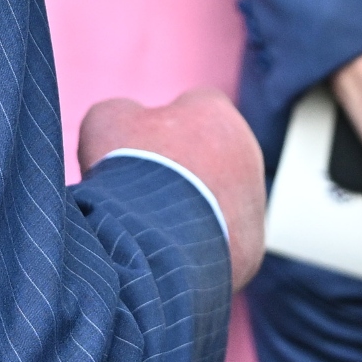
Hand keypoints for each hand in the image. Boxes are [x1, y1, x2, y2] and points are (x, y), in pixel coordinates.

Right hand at [82, 88, 267, 287]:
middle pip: (213, 157)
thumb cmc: (130, 168)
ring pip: (223, 202)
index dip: (165, 125)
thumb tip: (129, 127)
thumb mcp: (107, 120)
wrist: (152, 237)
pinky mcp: (251, 247)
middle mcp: (248, 152)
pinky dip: (200, 246)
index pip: (195, 108)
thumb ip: (124, 112)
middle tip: (144, 190)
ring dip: (194, 210)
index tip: (140, 146)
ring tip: (154, 226)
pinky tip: (170, 252)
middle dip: (185, 170)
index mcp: (217, 112)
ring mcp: (254, 202)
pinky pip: (225, 242)